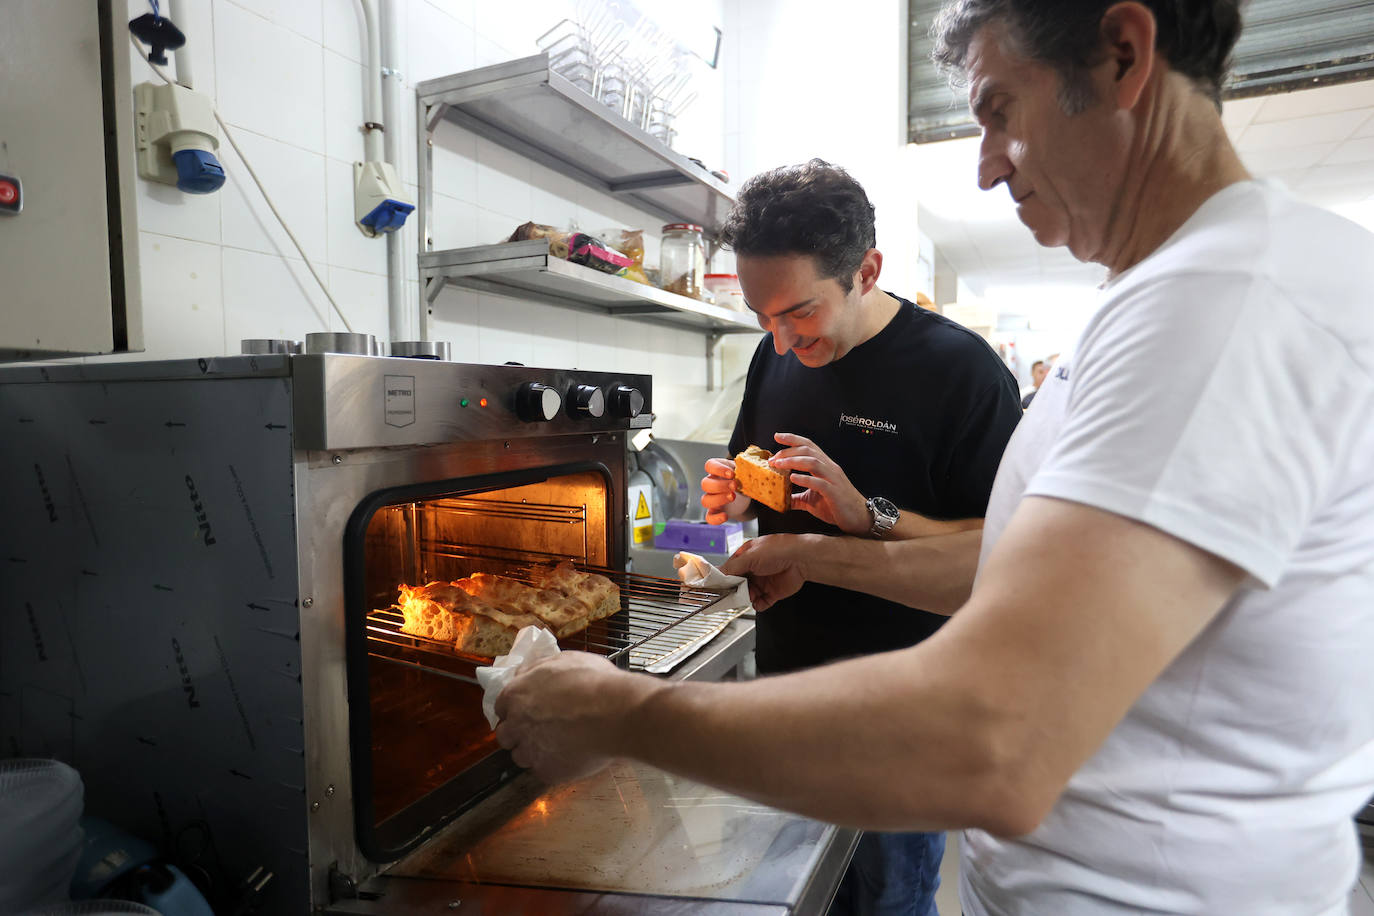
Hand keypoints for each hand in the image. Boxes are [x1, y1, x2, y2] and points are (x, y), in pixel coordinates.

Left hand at [494, 652, 647, 783]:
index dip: (516, 709)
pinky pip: (543, 770)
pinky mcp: (547, 771)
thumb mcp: (564, 660)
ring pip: (521, 756)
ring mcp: (531, 750)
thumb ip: (537, 668)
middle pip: (505, 735)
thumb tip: (525, 672)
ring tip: (558, 743)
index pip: (501, 706)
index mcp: (516, 695)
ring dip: (534, 751)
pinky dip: (553, 764)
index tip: (528, 710)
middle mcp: (517, 724)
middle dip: (519, 732)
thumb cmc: (594, 683)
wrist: (617, 713)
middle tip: (541, 728)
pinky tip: (569, 753)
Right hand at [701, 457, 749, 524]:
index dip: (718, 469)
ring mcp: (712, 498)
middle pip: (705, 484)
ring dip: (718, 499)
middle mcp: (712, 483)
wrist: (746, 496)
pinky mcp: (715, 512)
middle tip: (735, 486)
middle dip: (720, 485)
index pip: (709, 465)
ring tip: (733, 497)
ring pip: (705, 500)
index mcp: (717, 470)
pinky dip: (715, 518)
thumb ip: (751, 466)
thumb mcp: (747, 470)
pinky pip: (709, 517)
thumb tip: (766, 462)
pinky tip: (726, 516)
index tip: (731, 473)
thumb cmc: (744, 479)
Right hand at [722, 533, 817, 610]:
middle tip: (731, 594)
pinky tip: (758, 602)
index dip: (723, 579)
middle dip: (734, 590)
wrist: (801, 559)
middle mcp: (754, 569)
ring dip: (746, 598)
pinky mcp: (773, 592)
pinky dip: (759, 605)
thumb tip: (718, 573)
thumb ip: (732, 567)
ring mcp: (763, 581)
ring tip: (748, 596)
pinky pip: (762, 603)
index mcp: (747, 557)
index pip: (730, 570)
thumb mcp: (749, 556)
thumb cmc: (778, 549)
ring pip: (748, 595)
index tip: (717, 587)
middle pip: (737, 584)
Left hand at [769, 433, 868, 534]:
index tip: (778, 436)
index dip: (793, 439)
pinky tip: (793, 478)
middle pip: (808, 451)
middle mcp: (830, 469)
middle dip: (788, 451)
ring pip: (813, 462)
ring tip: (779, 464)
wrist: (859, 519)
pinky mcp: (834, 492)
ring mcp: (833, 479)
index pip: (809, 446)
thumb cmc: (837, 507)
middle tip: (773, 458)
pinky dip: (805, 479)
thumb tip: (782, 500)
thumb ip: (797, 498)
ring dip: (793, 461)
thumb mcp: (812, 501)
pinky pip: (819, 482)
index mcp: (826, 467)